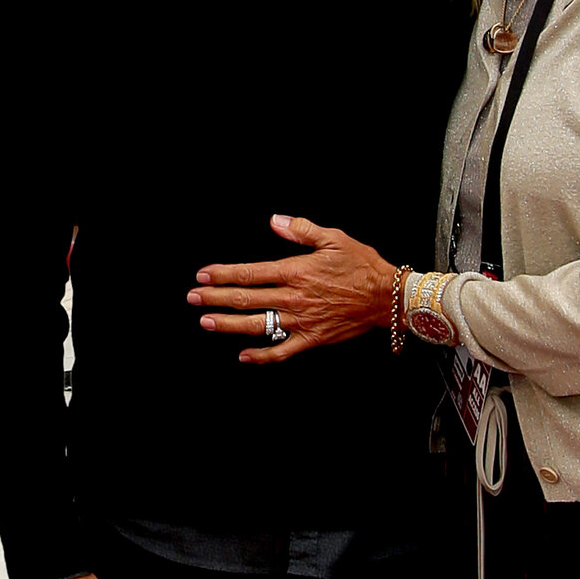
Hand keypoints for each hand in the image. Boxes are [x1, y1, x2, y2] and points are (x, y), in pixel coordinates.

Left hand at [189, 215, 392, 363]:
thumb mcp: (333, 238)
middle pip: (247, 299)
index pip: (251, 273)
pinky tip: (244, 357)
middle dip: (215, 298)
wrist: (387, 297)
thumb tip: (274, 221)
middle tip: (192, 297)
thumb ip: (300, 230)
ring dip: (229, 324)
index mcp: (296, 271)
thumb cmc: (361, 264)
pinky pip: (282, 350)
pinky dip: (262, 356)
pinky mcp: (312, 339)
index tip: (203, 274)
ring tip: (206, 322)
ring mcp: (302, 321)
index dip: (224, 274)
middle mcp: (294, 298)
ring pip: (258, 325)